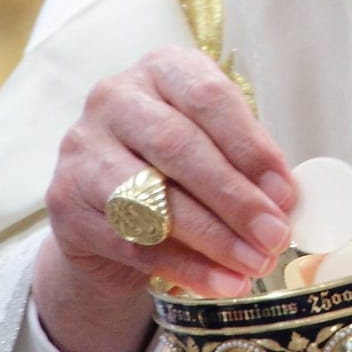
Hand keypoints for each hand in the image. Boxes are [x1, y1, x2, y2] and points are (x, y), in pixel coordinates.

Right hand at [34, 48, 295, 351]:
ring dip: (213, 239)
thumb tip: (283, 200)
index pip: (209, 97)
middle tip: (275, 235)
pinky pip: (133, 242)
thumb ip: (245, 162)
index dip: (251, 147)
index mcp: (161, 69)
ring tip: (254, 264)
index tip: (285, 192)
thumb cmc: (174, 164)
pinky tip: (221, 282)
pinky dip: (184, 267)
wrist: (105, 207)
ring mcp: (82, 149)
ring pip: (153, 198)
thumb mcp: (212, 144)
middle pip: (179, 147)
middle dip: (235, 198)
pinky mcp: (66, 203)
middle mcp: (114, 98)